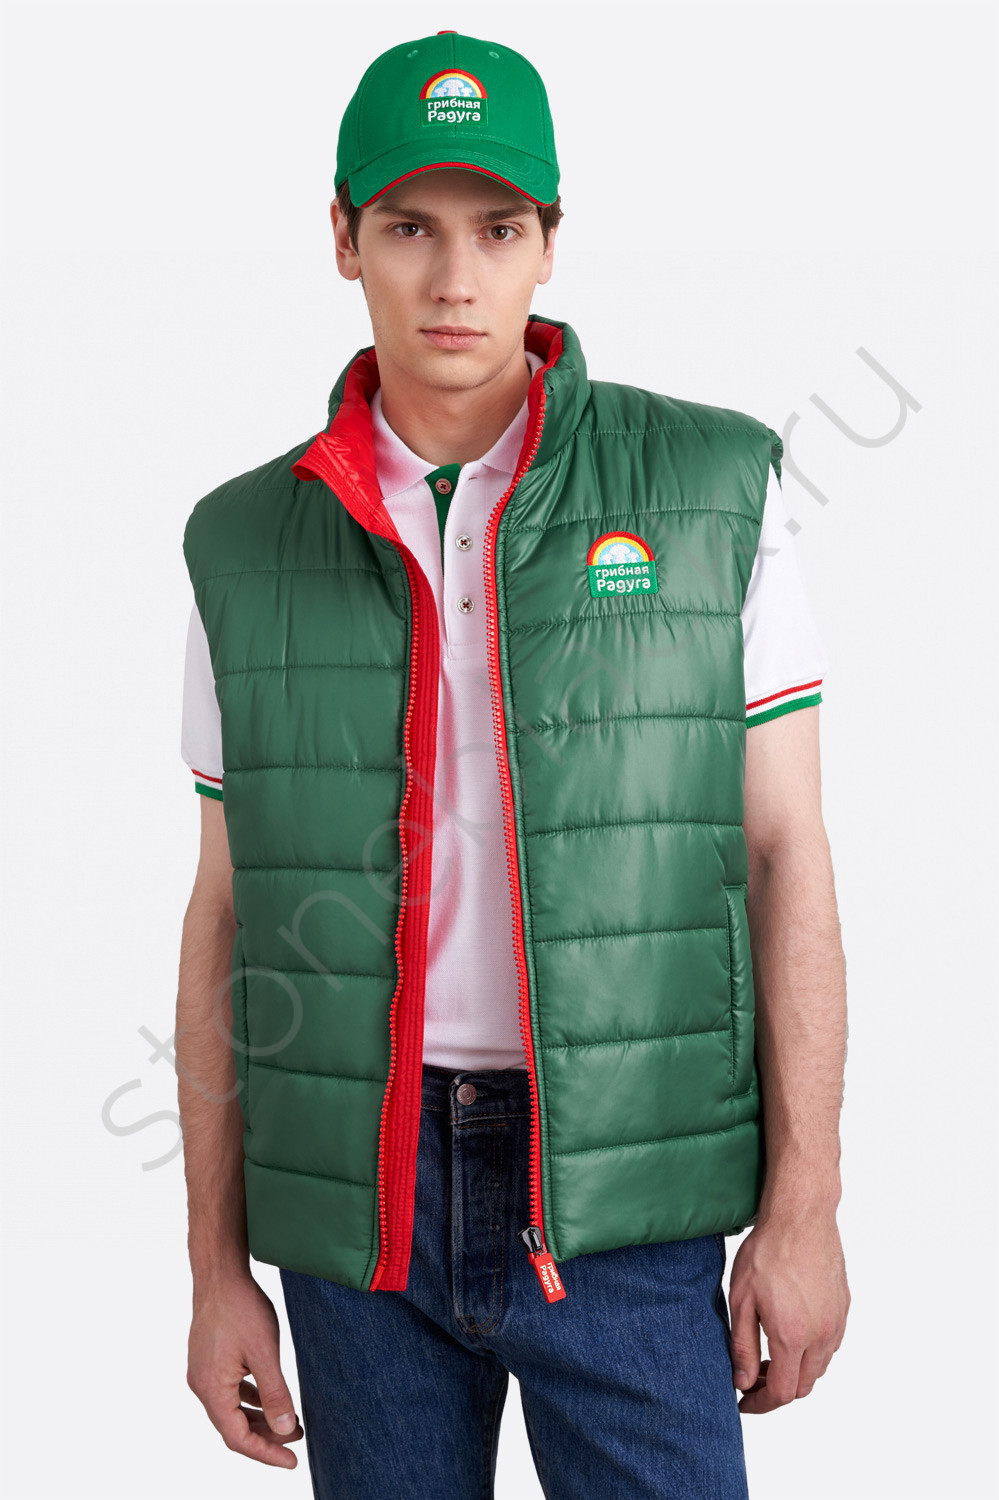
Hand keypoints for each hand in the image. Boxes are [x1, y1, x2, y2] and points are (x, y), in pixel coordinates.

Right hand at [187, 1273, 304, 1465]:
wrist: (220, 1274)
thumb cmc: (240, 1307)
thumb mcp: (265, 1352)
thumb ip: (275, 1393)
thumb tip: (284, 1429)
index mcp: (211, 1389)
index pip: (237, 1438)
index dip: (266, 1453)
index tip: (292, 1462)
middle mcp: (202, 1385)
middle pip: (233, 1426)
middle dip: (266, 1437)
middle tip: (297, 1440)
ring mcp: (203, 1372)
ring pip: (232, 1409)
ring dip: (259, 1418)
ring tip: (290, 1421)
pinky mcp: (209, 1360)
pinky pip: (230, 1391)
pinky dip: (250, 1399)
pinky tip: (270, 1397)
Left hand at [727, 1208, 849, 1413]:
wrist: (801, 1216)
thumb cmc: (767, 1251)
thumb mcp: (742, 1298)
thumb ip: (742, 1345)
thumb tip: (742, 1381)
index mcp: (792, 1336)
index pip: (781, 1392)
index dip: (760, 1404)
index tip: (744, 1401)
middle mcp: (820, 1336)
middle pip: (802, 1386)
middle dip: (776, 1390)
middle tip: (752, 1376)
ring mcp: (836, 1322)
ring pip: (819, 1368)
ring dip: (795, 1372)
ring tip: (769, 1355)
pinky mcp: (844, 1308)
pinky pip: (830, 1345)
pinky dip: (811, 1353)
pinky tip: (792, 1333)